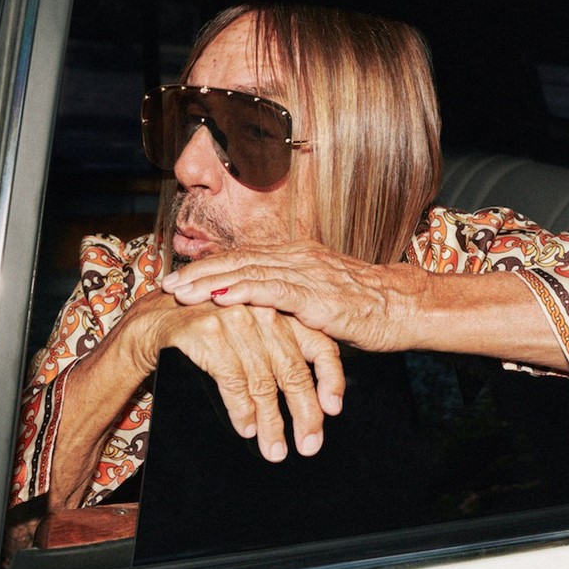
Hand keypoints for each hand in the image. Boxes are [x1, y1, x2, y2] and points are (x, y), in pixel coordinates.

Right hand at [128, 290, 343, 461]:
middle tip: (308, 445)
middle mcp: (264, 313)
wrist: (155, 318)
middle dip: (304, 414)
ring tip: (275, 450)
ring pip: (263, 382)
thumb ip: (281, 353)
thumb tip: (315, 400)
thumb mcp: (252, 335)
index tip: (333, 411)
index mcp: (282, 312)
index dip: (331, 381)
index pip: (320, 346)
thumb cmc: (211, 331)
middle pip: (294, 371)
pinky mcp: (207, 334)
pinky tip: (246, 429)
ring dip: (271, 423)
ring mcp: (236, 321)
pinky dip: (241, 411)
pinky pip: (232, 382)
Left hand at [160, 241, 427, 351]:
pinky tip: (219, 296)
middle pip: (238, 260)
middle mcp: (298, 258)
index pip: (244, 257)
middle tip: (165, 283)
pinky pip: (273, 290)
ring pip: (248, 271)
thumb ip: (292, 298)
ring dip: (210, 281)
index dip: (209, 266)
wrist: (403, 307)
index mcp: (297, 256)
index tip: (179, 277)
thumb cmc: (366, 307)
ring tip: (180, 291)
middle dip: (199, 272)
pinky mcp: (317, 295)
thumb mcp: (321, 298)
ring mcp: (307, 273)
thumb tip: (264, 311)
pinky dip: (243, 291)